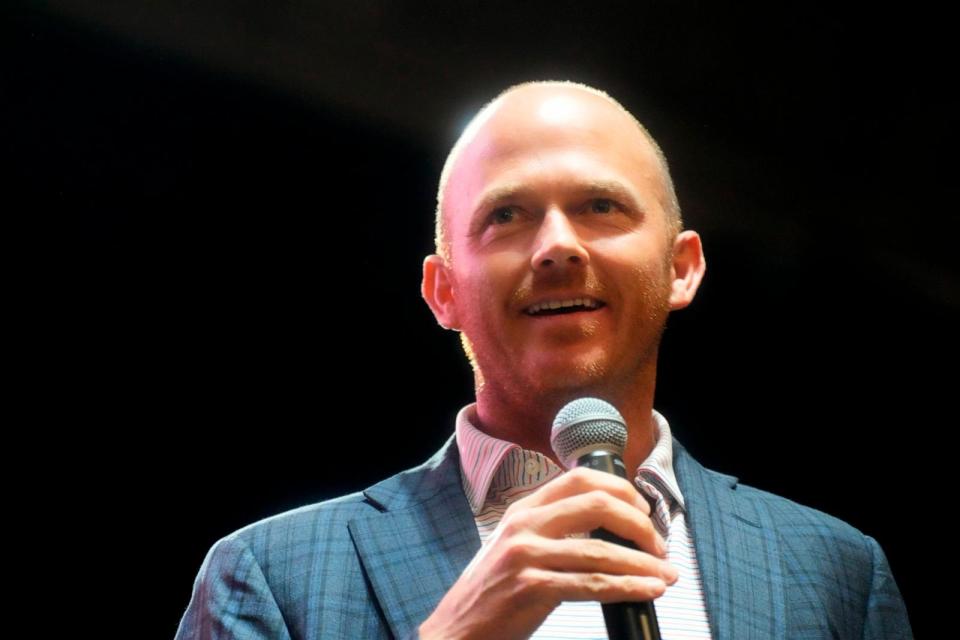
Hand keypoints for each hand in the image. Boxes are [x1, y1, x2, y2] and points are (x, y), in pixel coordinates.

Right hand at [418, 466, 678, 639]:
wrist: (457, 629)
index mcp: (523, 509)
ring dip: (643, 563)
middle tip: (659, 546)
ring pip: (601, 550)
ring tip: (667, 575)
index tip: (644, 511)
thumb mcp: (516, 546)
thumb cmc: (492, 591)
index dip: (620, 489)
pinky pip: (593, 585)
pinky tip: (649, 590)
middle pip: (597, 504)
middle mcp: (524, 524)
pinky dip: (628, 587)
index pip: (580, 478)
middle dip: (639, 524)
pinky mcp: (531, 588)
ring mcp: (526, 555)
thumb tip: (610, 530)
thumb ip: (552, 530)